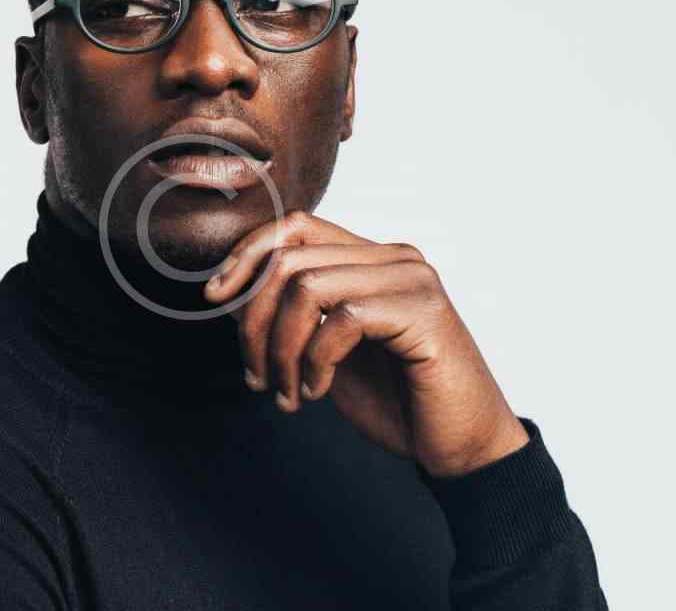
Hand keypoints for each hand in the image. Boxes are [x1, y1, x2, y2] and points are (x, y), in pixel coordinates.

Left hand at [203, 211, 530, 477]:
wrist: (461, 449)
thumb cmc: (398, 401)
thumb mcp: (326, 353)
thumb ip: (292, 316)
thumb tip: (230, 292)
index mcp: (372, 259)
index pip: (296, 226)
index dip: (247, 253)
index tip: (215, 297)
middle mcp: (395, 258)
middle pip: (291, 257)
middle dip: (255, 320)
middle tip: (255, 376)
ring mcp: (413, 281)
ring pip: (308, 287)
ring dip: (281, 349)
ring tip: (284, 393)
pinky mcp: (424, 313)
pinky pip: (342, 319)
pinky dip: (315, 361)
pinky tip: (318, 393)